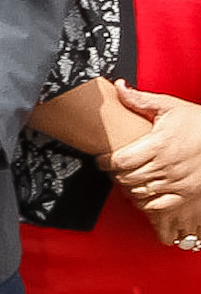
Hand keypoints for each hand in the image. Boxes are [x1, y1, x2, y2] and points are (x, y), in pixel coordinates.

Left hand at [107, 85, 200, 215]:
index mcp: (159, 145)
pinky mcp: (186, 193)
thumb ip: (141, 100)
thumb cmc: (197, 121)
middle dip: (114, 173)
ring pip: (140, 192)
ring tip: (125, 177)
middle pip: (127, 178)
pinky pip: (158, 205)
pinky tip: (142, 191)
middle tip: (111, 168)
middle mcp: (167, 166)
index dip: (105, 162)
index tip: (101, 159)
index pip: (120, 161)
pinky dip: (145, 201)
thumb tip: (119, 87)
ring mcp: (177, 182)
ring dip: (128, 187)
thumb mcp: (170, 106)